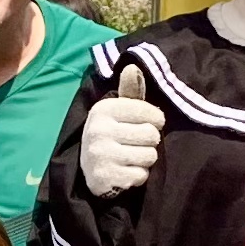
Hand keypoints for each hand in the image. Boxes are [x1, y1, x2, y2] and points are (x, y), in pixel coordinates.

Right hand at [80, 64, 164, 197]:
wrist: (89, 170)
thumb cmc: (111, 134)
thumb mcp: (118, 111)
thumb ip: (129, 91)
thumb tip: (133, 67)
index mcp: (103, 109)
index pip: (149, 112)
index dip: (155, 120)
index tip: (148, 124)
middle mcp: (99, 130)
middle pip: (151, 135)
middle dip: (150, 141)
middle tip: (137, 143)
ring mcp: (101, 155)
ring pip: (149, 156)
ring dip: (146, 159)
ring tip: (132, 157)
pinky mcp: (105, 178)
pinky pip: (141, 175)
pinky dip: (138, 176)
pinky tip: (126, 171)